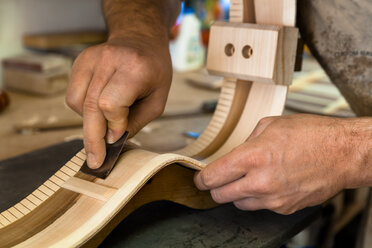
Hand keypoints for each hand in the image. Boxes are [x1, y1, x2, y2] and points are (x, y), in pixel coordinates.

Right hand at [66, 37, 171, 167]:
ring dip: (89, 121)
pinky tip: (99, 106)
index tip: (116, 138)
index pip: (111, 104)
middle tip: (95, 161)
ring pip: (77, 103)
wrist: (140, 39)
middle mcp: (109, 59)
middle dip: (93, 138)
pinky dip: (83, 109)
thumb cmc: (154, 73)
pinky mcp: (79, 61)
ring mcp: (90, 58)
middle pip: (90, 106)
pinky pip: (73, 96)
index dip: (113, 125)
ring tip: (107, 118)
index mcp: (135, 67)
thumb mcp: (157, 100)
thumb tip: (111, 142)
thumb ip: (135, 121)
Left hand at [194, 114, 369, 213]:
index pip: (213, 176)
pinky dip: (257, 198)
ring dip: (237, 193)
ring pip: (238, 204)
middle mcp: (260, 182)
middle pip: (220, 195)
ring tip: (249, 178)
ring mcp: (273, 199)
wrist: (343, 153)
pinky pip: (260, 207)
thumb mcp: (270, 125)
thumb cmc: (312, 135)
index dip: (201, 179)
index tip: (200, 178)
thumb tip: (233, 155)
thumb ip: (246, 142)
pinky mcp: (285, 208)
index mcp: (252, 157)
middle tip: (220, 179)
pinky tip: (268, 183)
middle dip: (215, 187)